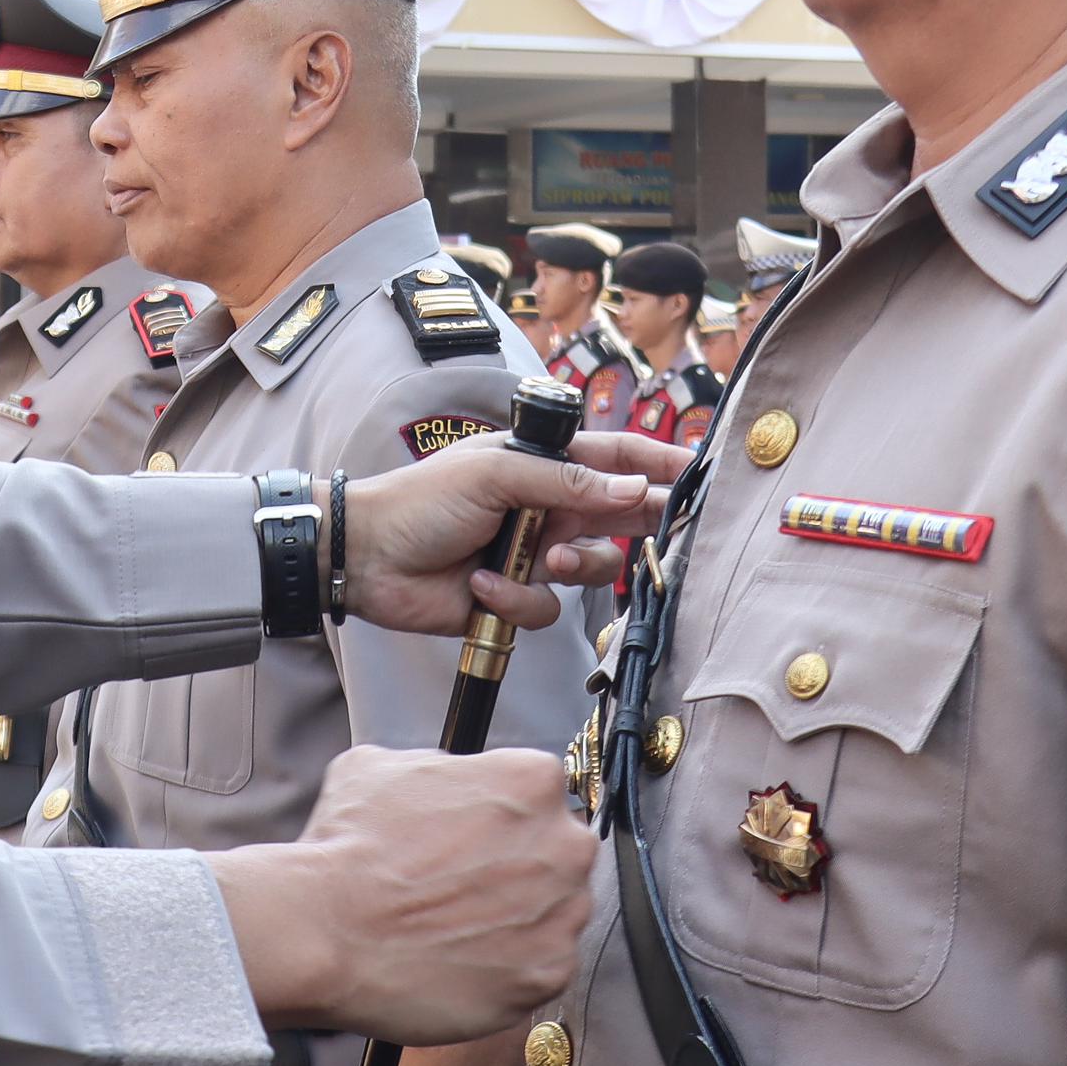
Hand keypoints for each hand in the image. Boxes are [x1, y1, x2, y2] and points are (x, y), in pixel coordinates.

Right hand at [209, 745, 594, 1042]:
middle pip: (559, 853)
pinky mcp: (546, 975)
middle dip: (521, 868)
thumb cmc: (349, 848)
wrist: (325, 932)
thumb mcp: (382, 766)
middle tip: (465, 888)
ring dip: (520, 920)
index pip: (538, 794)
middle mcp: (563, 845)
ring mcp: (560, 915)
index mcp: (532, 781)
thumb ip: (442, 769)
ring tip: (458, 930)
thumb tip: (451, 782)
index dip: (500, 816)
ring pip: (555, 913)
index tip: (473, 838)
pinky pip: (541, 968)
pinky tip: (462, 962)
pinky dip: (509, 969)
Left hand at [340, 431, 684, 636]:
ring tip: (540, 558)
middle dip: (638, 523)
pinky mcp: (516, 599)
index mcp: (545, 465)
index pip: (616, 457)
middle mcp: (549, 507)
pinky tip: (481, 585)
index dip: (659, 462)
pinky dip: (516, 600)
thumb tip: (634, 485)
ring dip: (571, 566)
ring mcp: (535, 555)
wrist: (367, 558)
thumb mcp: (497, 475)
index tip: (698, 471)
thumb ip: (568, 480)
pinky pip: (548, 609)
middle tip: (661, 529)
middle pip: (618, 515)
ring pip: (592, 569)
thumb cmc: (422, 501)